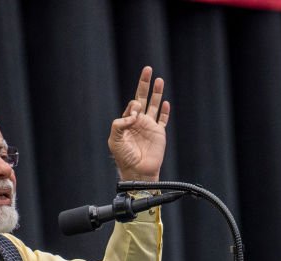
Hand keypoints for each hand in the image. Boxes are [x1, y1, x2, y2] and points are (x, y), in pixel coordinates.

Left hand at [108, 66, 169, 181]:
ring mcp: (150, 127)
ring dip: (157, 92)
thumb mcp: (114, 140)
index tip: (134, 116)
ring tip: (159, 80)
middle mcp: (139, 121)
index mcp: (127, 122)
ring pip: (154, 105)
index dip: (133, 106)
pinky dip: (165, 111)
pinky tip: (166, 102)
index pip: (131, 105)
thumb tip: (133, 114)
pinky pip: (163, 120)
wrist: (138, 171)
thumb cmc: (124, 157)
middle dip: (144, 83)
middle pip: (143, 98)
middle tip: (148, 69)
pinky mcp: (159, 134)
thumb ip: (119, 124)